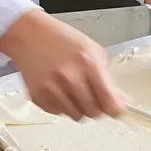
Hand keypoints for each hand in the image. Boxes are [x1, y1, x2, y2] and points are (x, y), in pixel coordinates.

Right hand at [0, 9, 125, 119]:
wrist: (30, 34)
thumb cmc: (62, 39)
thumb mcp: (93, 50)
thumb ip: (108, 77)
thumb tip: (120, 101)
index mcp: (88, 63)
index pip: (109, 102)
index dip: (115, 109)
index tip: (117, 110)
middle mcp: (70, 78)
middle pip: (93, 112)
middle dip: (97, 105)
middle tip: (92, 93)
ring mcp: (52, 89)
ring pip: (77, 116)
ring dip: (79, 106)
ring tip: (73, 88)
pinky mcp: (38, 97)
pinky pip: (59, 113)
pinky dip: (62, 105)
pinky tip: (59, 88)